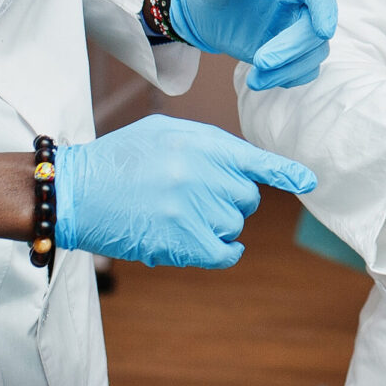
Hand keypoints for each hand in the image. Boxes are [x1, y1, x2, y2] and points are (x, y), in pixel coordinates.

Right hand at [55, 115, 316, 267]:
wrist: (75, 193)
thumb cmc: (118, 161)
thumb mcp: (164, 133)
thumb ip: (205, 144)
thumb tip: (242, 164)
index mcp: (200, 142)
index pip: (256, 159)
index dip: (286, 172)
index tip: (310, 181)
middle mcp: (202, 173)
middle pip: (247, 197)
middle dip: (230, 200)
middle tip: (196, 199)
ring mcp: (193, 208)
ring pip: (234, 225)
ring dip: (217, 225)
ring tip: (182, 216)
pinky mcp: (180, 241)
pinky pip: (224, 252)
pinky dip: (225, 252)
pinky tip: (217, 248)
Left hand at [168, 0, 338, 89]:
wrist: (202, 10)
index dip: (326, 10)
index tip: (322, 32)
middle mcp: (301, 3)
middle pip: (316, 31)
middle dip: (292, 49)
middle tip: (260, 61)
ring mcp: (297, 29)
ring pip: (313, 55)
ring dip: (287, 70)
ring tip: (254, 78)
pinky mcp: (290, 52)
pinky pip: (303, 70)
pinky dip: (285, 78)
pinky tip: (260, 79)